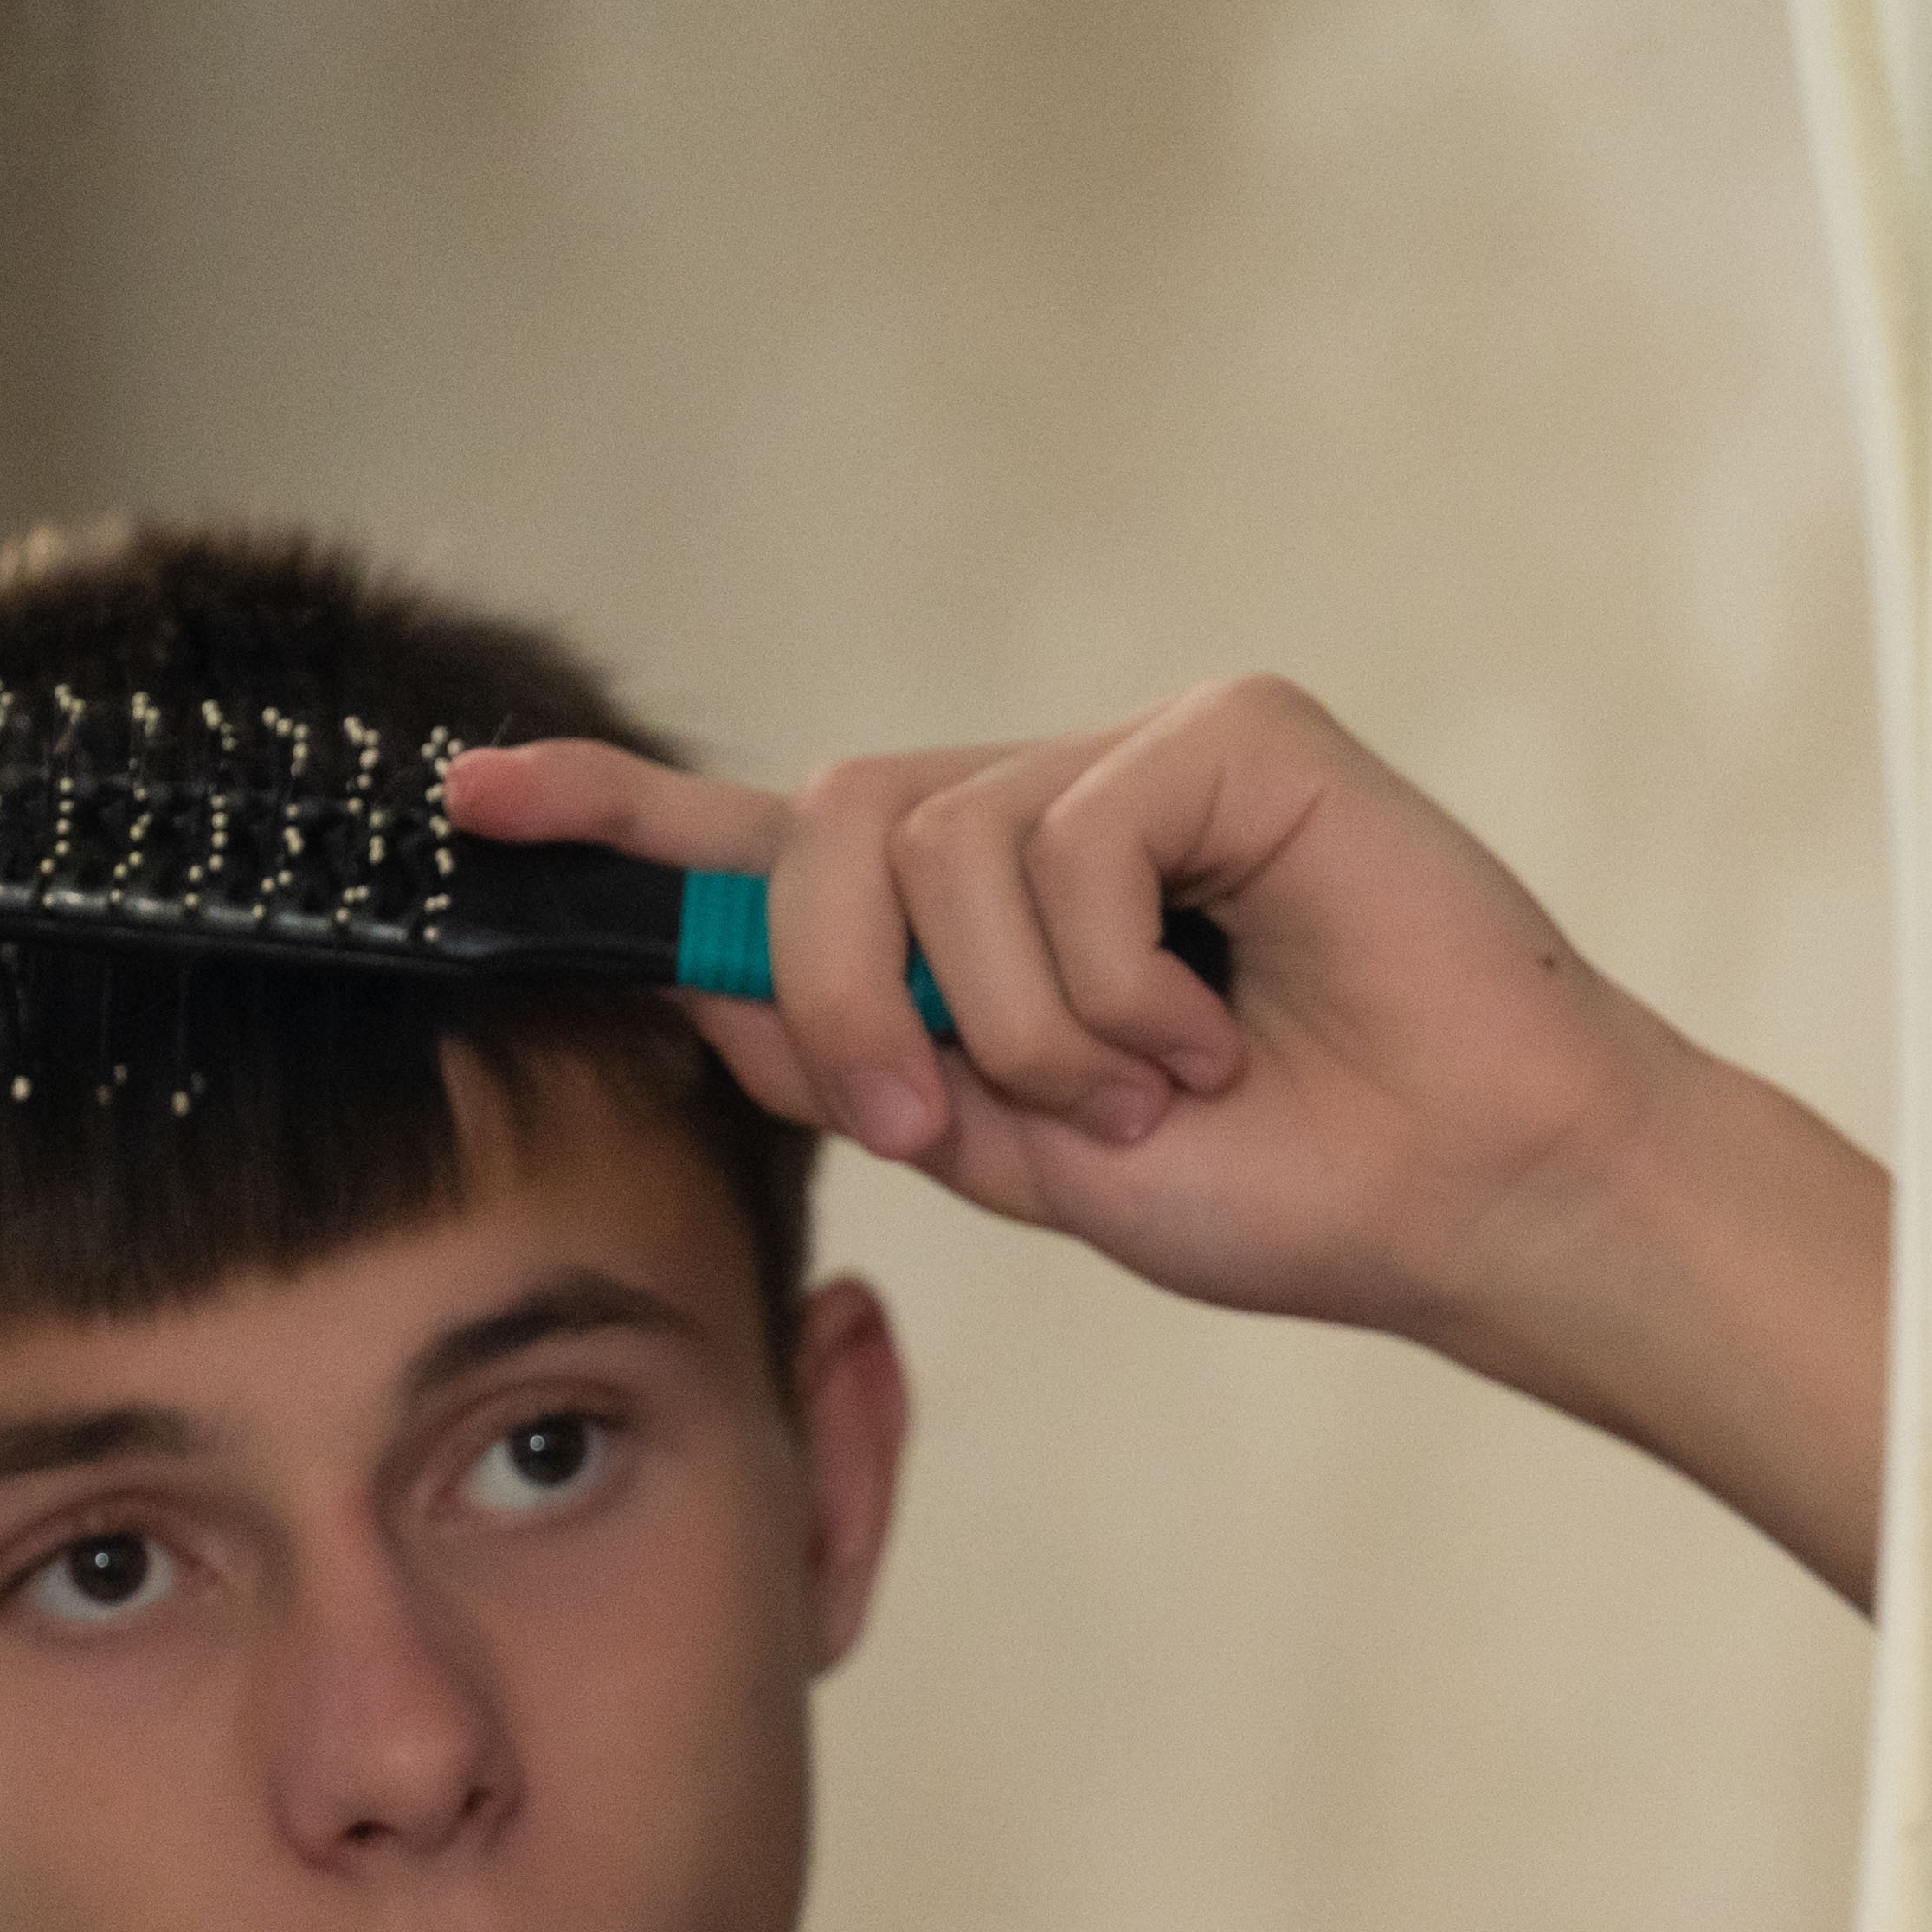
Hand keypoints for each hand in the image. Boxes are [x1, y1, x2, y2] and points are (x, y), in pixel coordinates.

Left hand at [446, 680, 1890, 1604]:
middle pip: (820, 832)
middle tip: (941, 1117)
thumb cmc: (1278, 1185)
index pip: (769, 841)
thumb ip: (867, 1059)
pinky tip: (1221, 1028)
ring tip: (1155, 1088)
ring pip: (936, 849)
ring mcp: (1135, 758)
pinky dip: (1116, 978)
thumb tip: (707, 975)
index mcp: (978, 914)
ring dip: (1020, 1024)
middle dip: (833, 992)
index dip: (622, 818)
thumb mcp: (1018, 1148)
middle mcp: (1041, 809)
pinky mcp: (1229, 732)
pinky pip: (1069, 837)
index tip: (468, 797)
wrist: (1462, 1199)